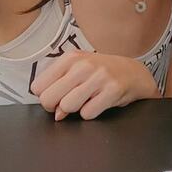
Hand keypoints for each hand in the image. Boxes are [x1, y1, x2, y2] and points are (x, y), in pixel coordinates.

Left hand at [31, 50, 160, 119]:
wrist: (134, 73)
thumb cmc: (100, 73)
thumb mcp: (77, 70)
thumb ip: (59, 87)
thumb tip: (56, 114)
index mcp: (71, 58)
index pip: (37, 87)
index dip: (46, 95)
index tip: (59, 94)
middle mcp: (84, 65)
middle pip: (48, 99)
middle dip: (56, 107)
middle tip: (70, 101)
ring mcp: (99, 77)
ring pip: (67, 107)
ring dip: (75, 110)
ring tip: (86, 100)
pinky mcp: (113, 90)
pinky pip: (87, 113)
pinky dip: (91, 113)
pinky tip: (99, 102)